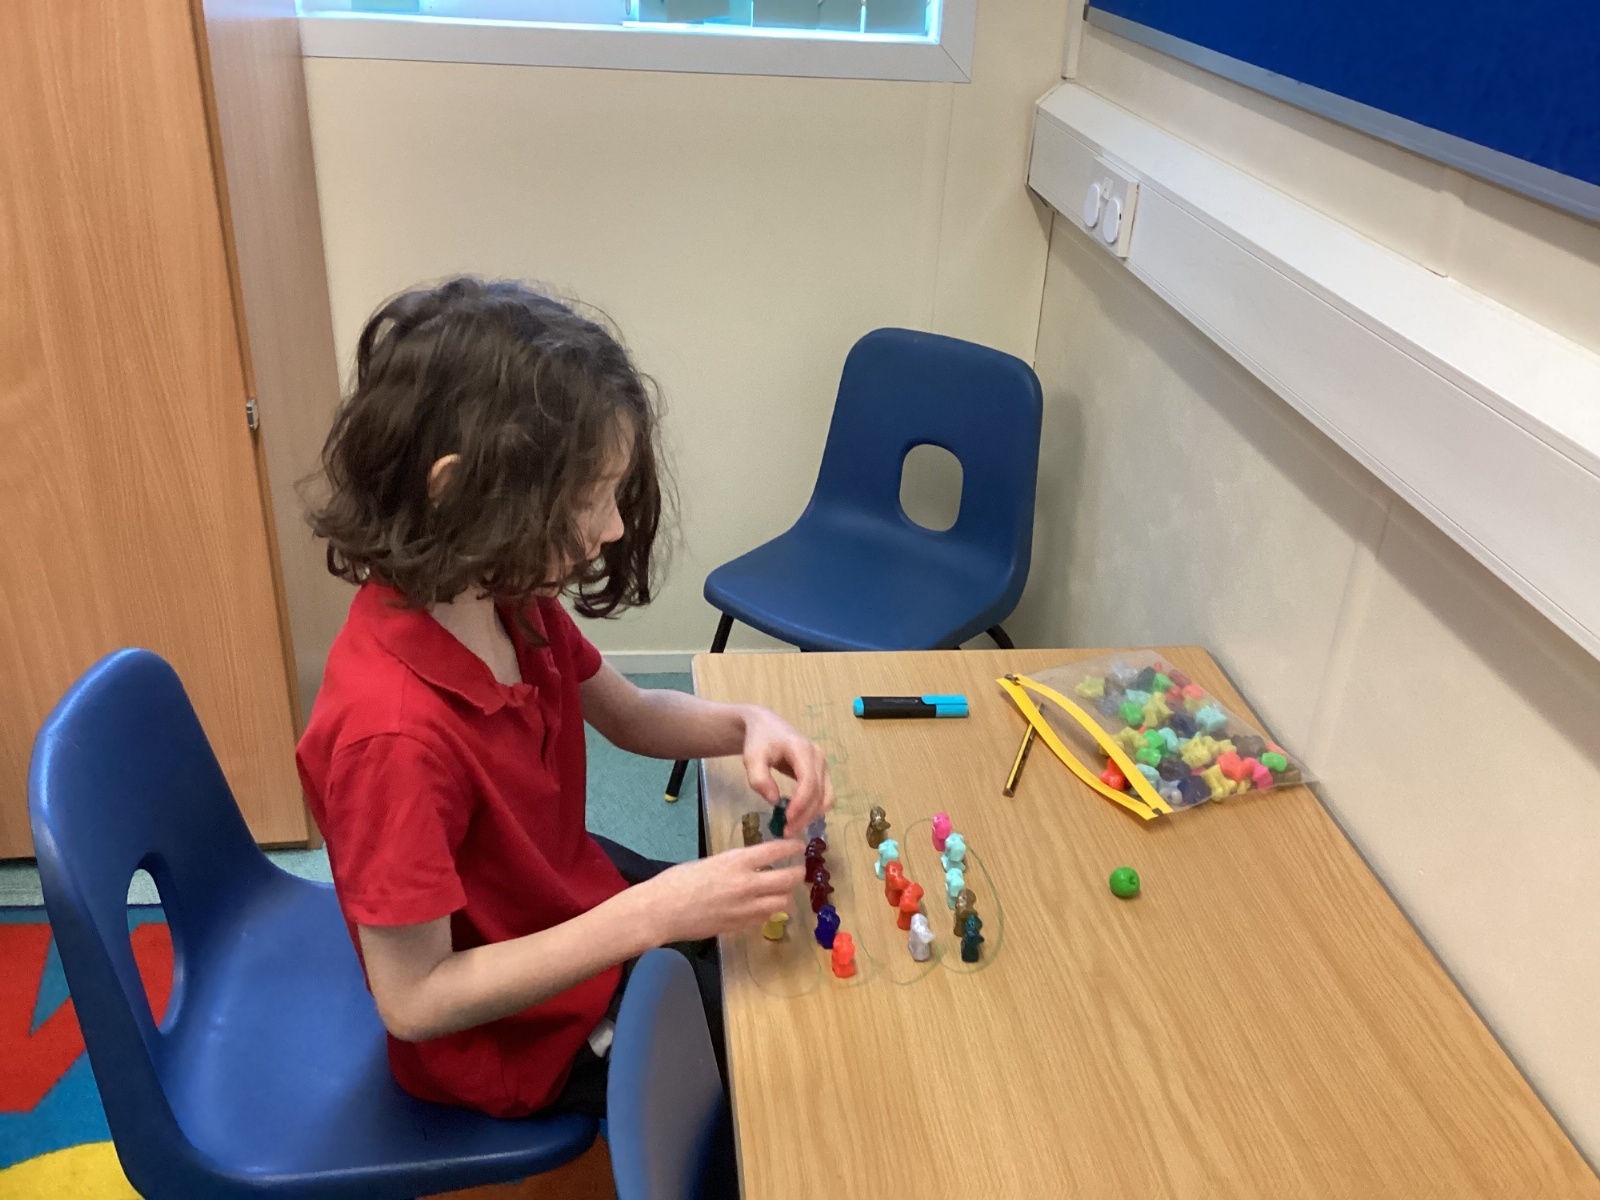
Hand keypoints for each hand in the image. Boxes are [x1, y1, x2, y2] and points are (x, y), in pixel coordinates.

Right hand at [638, 841, 805, 942]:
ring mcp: (746, 908)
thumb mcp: (710, 862)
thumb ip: (735, 865)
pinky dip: (770, 911)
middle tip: (797, 870)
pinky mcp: (740, 926)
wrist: (662, 911)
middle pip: (789, 879)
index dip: (792, 848)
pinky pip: (766, 918)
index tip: (799, 847)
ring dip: (786, 894)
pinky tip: (763, 906)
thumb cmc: (678, 881)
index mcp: (736, 861)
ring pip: (783, 902)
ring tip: (781, 890)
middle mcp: (747, 884)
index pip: (776, 851)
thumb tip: (753, 866)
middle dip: (797, 873)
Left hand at [741, 706, 834, 832]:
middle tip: (786, 832)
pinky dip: (815, 809)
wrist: (767, 726)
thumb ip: (759, 778)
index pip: (809, 781)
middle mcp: (819, 757)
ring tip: (791, 827)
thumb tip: (774, 801)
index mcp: (803, 750)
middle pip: (820, 793)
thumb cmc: (759, 740)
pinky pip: (825, 795)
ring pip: (827, 797)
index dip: (800, 803)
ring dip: (812, 815)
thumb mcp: (752, 757)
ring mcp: (823, 765)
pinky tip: (798, 817)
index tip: (786, 820)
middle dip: (805, 815)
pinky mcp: (822, 773)